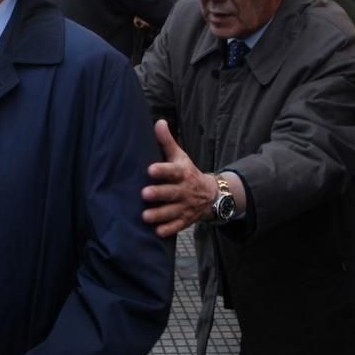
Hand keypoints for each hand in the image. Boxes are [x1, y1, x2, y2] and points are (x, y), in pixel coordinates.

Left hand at [141, 119, 216, 236]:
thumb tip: (158, 121)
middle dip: (159, 193)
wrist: (210, 195)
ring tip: (145, 216)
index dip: (162, 170)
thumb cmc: (187, 172)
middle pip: (172, 192)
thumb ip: (167, 141)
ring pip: (172, 211)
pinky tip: (157, 232)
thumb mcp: (180, 156)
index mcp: (182, 173)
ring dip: (159, 214)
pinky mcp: (185, 220)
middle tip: (144, 194)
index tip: (150, 170)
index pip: (172, 171)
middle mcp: (184, 190)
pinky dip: (169, 229)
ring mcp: (185, 206)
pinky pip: (178, 226)